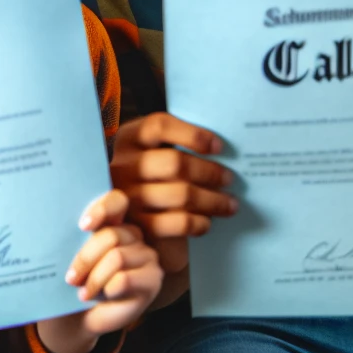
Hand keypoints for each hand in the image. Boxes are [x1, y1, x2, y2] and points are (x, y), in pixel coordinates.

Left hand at [36, 190, 161, 352]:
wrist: (80, 316)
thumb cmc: (74, 282)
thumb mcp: (70, 257)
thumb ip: (74, 239)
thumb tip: (59, 227)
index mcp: (113, 222)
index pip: (116, 202)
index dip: (101, 210)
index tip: (82, 226)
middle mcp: (133, 235)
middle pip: (111, 235)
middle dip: (86, 258)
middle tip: (70, 278)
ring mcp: (146, 256)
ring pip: (117, 257)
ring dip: (94, 278)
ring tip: (83, 292)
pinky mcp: (153, 279)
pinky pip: (125, 279)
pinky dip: (107, 290)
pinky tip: (100, 297)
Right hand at [110, 112, 236, 277]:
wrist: (127, 224)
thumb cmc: (153, 181)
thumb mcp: (154, 154)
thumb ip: (176, 145)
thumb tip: (220, 148)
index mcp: (128, 140)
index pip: (159, 126)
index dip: (193, 134)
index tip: (219, 146)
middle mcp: (123, 166)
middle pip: (175, 163)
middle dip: (209, 171)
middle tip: (228, 178)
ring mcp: (128, 198)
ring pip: (181, 195)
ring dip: (213, 200)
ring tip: (229, 203)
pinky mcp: (138, 226)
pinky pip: (178, 222)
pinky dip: (199, 223)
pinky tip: (208, 221)